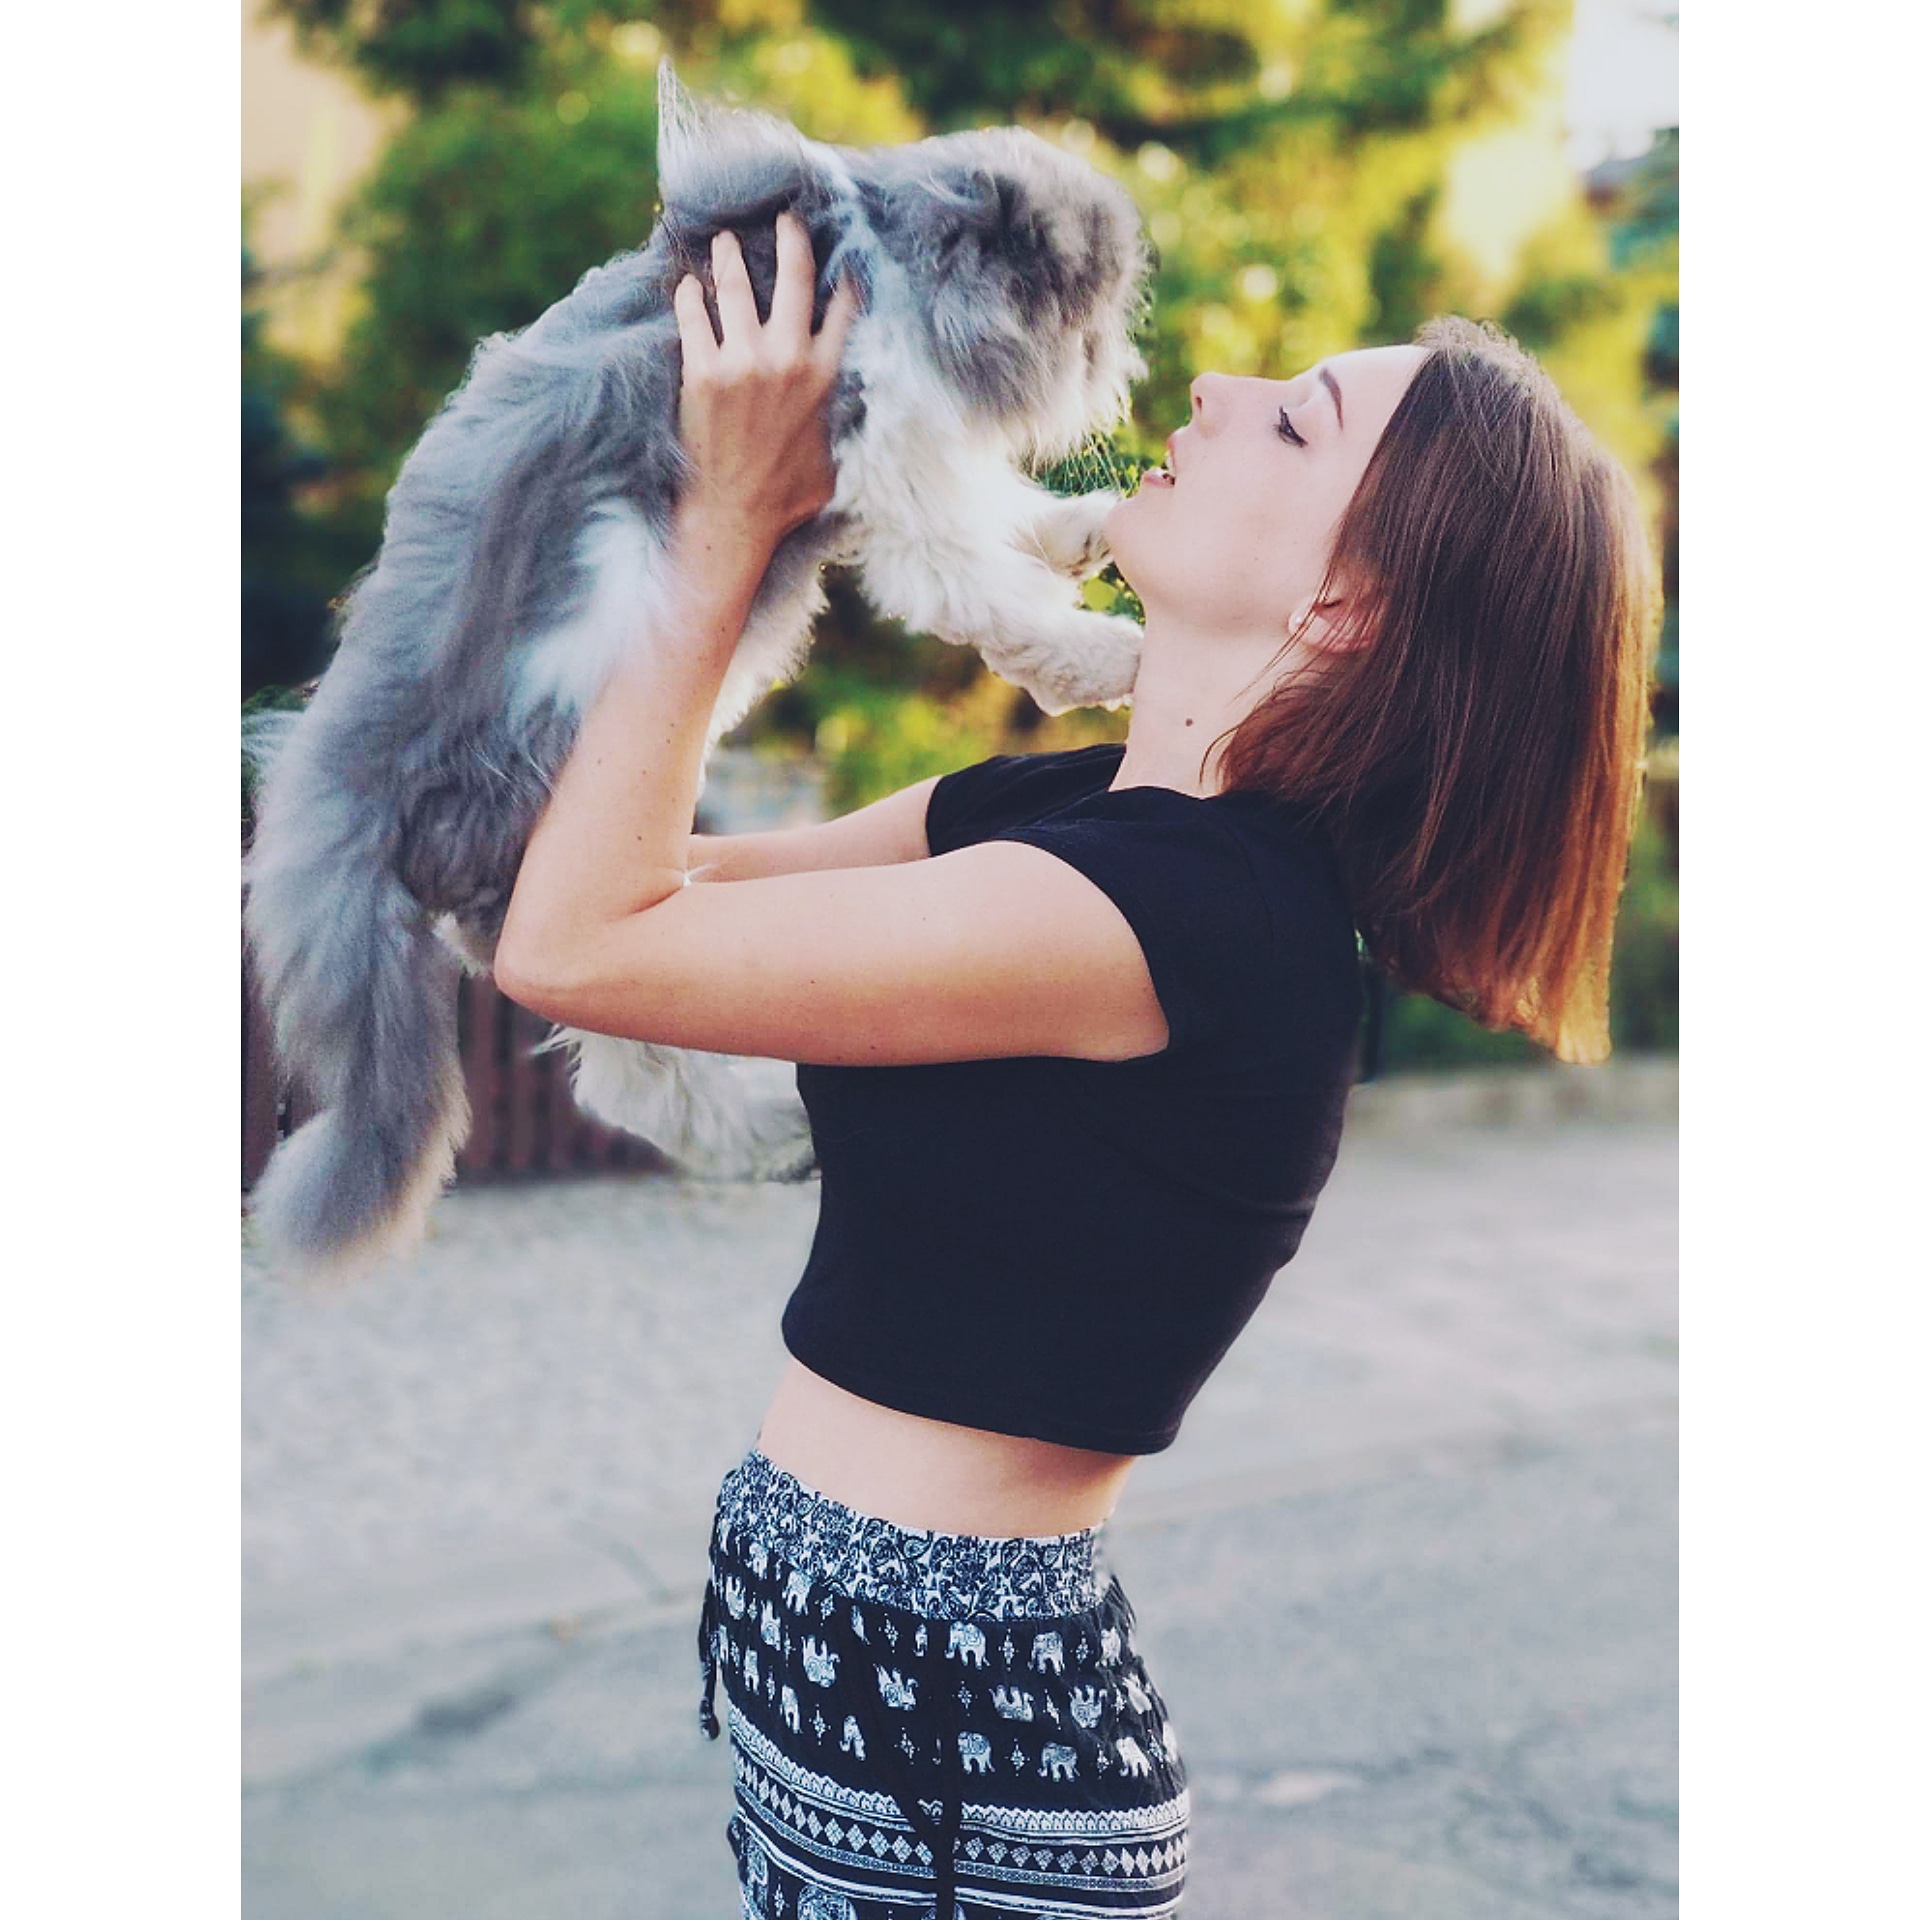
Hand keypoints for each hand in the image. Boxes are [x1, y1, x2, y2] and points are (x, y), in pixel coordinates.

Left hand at [672, 212, 860, 562]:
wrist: (735, 514)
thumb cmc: (787, 496)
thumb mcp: (833, 456)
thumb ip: (838, 419)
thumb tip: (852, 408)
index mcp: (824, 376)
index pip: (842, 308)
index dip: (842, 276)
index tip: (839, 255)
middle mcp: (787, 359)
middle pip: (793, 278)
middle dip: (790, 239)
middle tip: (783, 217)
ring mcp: (741, 362)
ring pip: (736, 286)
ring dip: (730, 256)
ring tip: (725, 240)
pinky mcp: (701, 372)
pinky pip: (694, 316)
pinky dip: (690, 295)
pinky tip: (688, 284)